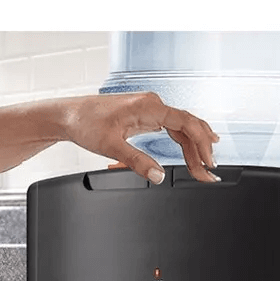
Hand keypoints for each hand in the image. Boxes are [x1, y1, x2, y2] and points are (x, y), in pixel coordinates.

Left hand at [60, 91, 219, 184]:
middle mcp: (153, 105)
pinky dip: (183, 142)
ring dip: (194, 147)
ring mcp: (150, 110)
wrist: (69, 116)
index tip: (209, 161)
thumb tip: (158, 175)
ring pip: (182, 128)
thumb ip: (136, 162)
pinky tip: (193, 152)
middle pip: (188, 126)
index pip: (187, 123)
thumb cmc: (85, 123)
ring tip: (205, 167)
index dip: (202, 143)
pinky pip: (172, 129)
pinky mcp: (145, 117)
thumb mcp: (111, 146)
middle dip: (202, 149)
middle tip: (209, 172)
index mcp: (149, 106)